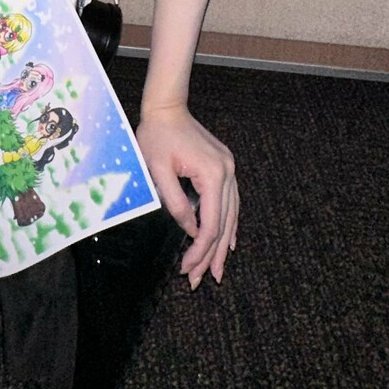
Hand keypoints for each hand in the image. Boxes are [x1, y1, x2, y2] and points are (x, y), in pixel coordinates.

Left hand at [137, 103, 237, 290]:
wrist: (167, 108)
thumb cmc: (157, 136)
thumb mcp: (157, 170)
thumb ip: (175, 202)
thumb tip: (189, 230)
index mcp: (213, 174)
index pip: (211, 223)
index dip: (200, 250)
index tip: (187, 268)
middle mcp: (227, 173)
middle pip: (223, 223)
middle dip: (211, 254)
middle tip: (201, 280)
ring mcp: (229, 169)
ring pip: (231, 216)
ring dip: (222, 244)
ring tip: (216, 270)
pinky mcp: (224, 167)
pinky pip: (231, 203)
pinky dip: (229, 224)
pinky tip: (228, 242)